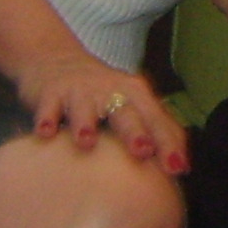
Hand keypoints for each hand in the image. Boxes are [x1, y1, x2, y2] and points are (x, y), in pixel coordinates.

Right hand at [23, 64, 190, 175]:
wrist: (55, 58)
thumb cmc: (102, 93)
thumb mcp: (132, 104)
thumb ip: (154, 130)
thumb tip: (183, 168)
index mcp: (136, 95)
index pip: (157, 120)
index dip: (169, 144)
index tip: (178, 169)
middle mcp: (111, 90)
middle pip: (126, 113)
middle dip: (135, 132)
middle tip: (142, 151)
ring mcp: (80, 90)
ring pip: (85, 108)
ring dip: (86, 124)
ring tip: (86, 142)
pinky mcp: (51, 93)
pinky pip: (49, 108)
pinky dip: (46, 119)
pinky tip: (44, 133)